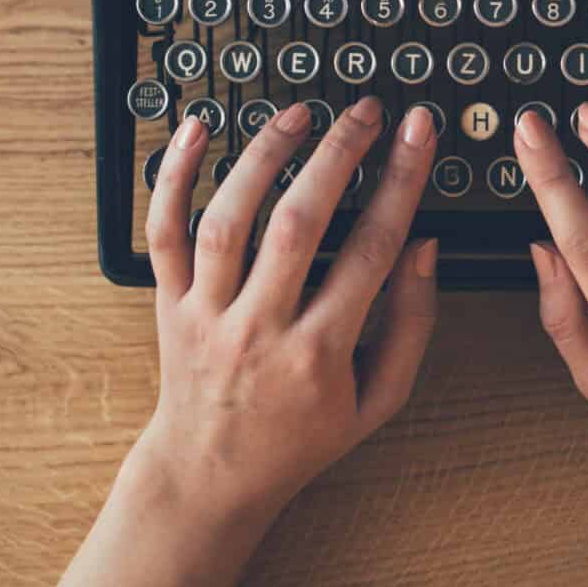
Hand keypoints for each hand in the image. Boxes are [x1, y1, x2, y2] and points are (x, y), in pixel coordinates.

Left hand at [138, 94, 442, 522]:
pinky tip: (195, 129)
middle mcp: (259, 330)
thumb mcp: (377, 399)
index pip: (370, 250)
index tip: (418, 133)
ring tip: (299, 112)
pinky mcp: (167, 304)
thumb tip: (424, 245)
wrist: (210, 475)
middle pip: (296, 224)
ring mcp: (206, 314)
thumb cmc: (301, 436)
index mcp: (319, 354)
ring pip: (228, 220)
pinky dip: (172, 177)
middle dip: (338, 156)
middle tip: (366, 111)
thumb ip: (410, 324)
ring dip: (263, 155)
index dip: (401, 182)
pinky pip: (163, 233)